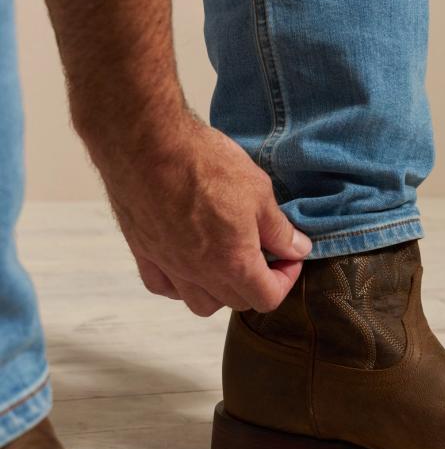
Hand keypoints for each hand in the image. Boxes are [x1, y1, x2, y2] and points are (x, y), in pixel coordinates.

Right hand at [95, 110, 311, 315]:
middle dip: (258, 283)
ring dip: (220, 292)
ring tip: (228, 262)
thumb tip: (297, 249)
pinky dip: (179, 285)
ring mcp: (169, 266)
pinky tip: (189, 263)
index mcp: (234, 264)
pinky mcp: (144, 252)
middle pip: (237, 302)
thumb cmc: (204, 164)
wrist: (147, 145)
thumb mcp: (258, 192)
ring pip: (200, 303)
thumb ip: (279, 230)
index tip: (288, 256)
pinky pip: (163, 287)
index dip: (286, 279)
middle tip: (264, 253)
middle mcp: (200, 274)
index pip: (267, 298)